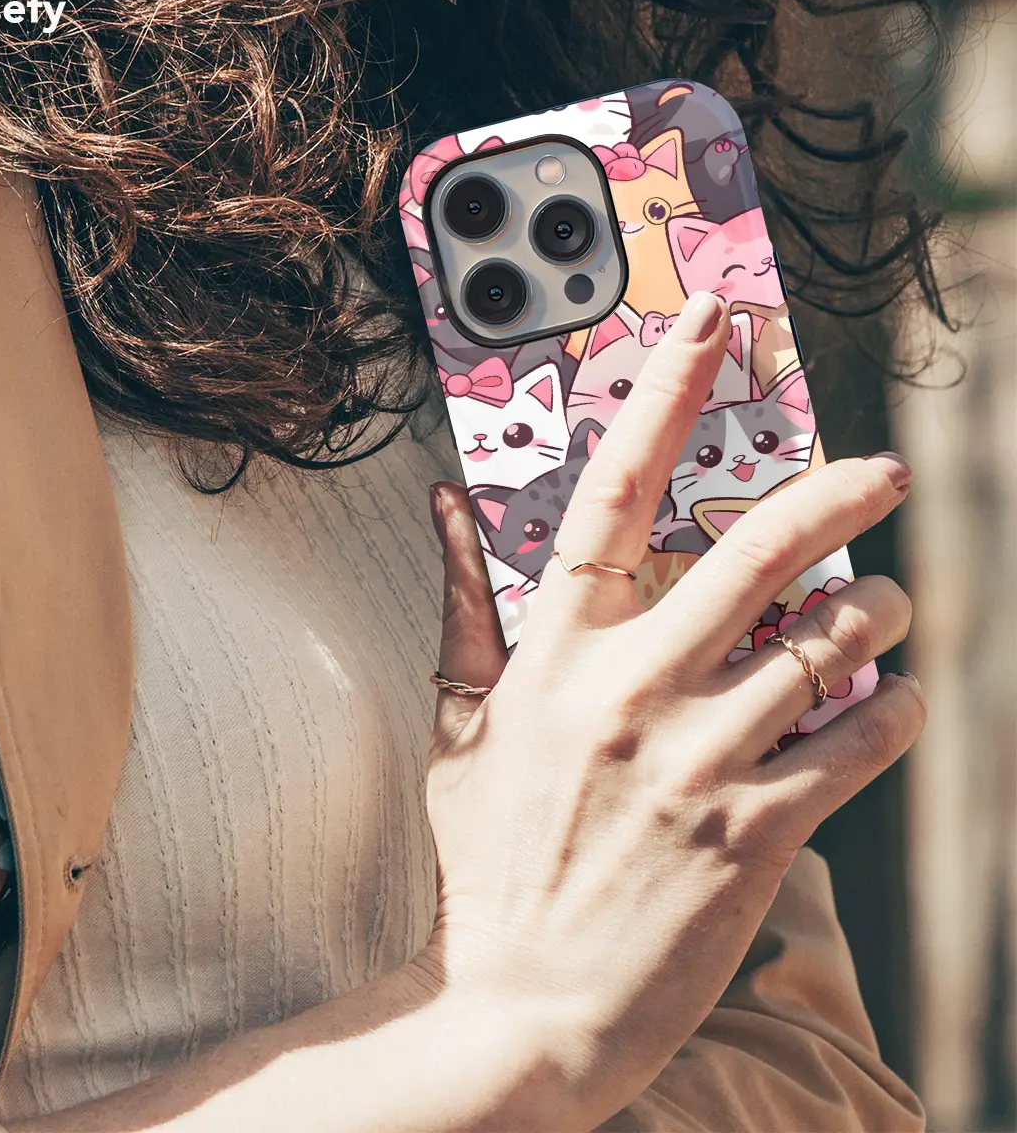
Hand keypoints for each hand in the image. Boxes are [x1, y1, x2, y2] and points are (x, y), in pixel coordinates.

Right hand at [423, 292, 924, 1128]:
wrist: (521, 1005)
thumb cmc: (490, 860)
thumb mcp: (459, 727)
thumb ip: (462, 606)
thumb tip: (444, 504)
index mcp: (555, 655)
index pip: (613, 494)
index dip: (665, 397)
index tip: (711, 329)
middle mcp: (630, 691)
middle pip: (755, 552)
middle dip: (836, 494)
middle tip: (882, 471)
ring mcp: (696, 760)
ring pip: (824, 646)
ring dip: (877, 614)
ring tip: (889, 608)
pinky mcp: (754, 832)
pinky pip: (853, 743)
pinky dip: (891, 710)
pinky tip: (892, 700)